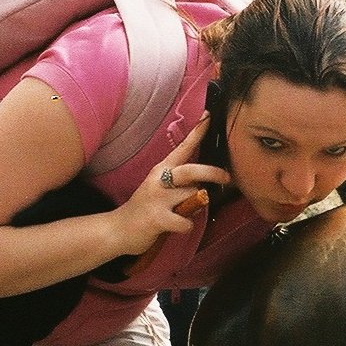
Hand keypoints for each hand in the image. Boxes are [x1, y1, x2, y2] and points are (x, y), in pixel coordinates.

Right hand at [113, 113, 230, 255]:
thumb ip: (180, 183)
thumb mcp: (160, 188)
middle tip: (226, 177)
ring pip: (192, 198)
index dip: (196, 133)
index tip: (208, 116)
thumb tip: (205, 184)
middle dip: (211, 173)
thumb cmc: (146, 209)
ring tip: (178, 213)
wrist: (118, 229)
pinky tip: (174, 227)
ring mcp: (157, 198)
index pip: (182, 148)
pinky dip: (186, 226)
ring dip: (194, 207)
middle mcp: (159, 180)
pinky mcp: (157, 218)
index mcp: (161, 170)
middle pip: (191, 171)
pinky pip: (186, 222)